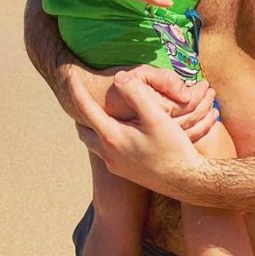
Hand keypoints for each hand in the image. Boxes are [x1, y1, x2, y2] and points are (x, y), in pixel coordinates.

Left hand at [71, 69, 206, 196]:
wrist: (186, 181)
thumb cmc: (173, 148)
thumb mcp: (157, 117)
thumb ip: (137, 94)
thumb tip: (118, 77)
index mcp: (112, 137)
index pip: (85, 108)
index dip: (75, 89)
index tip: (68, 74)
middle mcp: (108, 153)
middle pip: (84, 128)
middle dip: (81, 110)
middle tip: (83, 93)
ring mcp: (115, 165)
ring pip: (94, 140)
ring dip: (94, 124)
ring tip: (101, 108)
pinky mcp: (125, 171)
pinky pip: (106, 149)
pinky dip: (106, 134)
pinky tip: (121, 128)